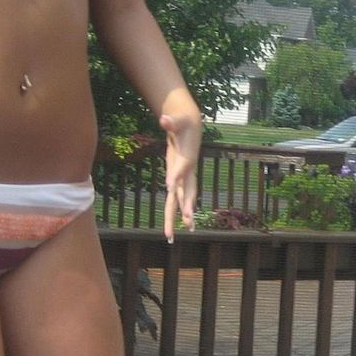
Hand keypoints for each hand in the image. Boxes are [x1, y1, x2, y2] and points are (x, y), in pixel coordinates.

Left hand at [159, 113, 198, 241]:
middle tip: (188, 222)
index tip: (170, 186)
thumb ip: (171, 121)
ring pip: (181, 199)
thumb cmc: (183, 121)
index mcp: (188, 156)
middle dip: (187, 206)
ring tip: (172, 237)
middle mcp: (188, 171)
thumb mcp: (178, 119)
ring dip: (178, 217)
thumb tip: (164, 118)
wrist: (191, 126)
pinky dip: (175, 211)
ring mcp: (184, 177)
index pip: (183, 167)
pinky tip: (175, 226)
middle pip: (188, 191)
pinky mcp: (178, 178)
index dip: (177, 175)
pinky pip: (176, 198)